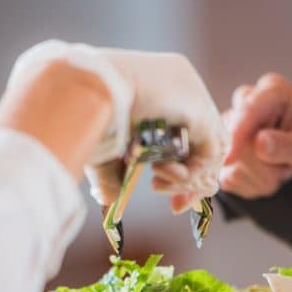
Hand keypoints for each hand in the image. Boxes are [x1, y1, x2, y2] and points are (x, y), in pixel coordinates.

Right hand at [7, 41, 225, 213]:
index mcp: (157, 85)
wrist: (80, 93)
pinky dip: (192, 174)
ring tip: (156, 184)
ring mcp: (192, 92)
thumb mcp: (101, 147)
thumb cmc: (80, 114)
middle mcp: (180, 84)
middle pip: (203, 140)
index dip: (178, 166)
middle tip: (175, 207)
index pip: (184, 131)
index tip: (158, 189)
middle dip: (190, 181)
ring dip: (187, 179)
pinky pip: (211, 151)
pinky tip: (162, 177)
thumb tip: (109, 199)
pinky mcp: (198, 107)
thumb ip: (113, 172)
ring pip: (210, 148)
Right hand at [218, 73, 291, 198]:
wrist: (291, 149)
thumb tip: (261, 143)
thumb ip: (290, 145)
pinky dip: (250, 185)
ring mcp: (226, 126)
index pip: (249, 110)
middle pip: (240, 145)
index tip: (230, 158)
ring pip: (233, 166)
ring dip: (260, 178)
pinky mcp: (217, 151)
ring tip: (274, 168)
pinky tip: (261, 174)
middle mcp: (244, 103)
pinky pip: (228, 179)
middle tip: (285, 166)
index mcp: (272, 91)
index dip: (238, 134)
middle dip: (266, 167)